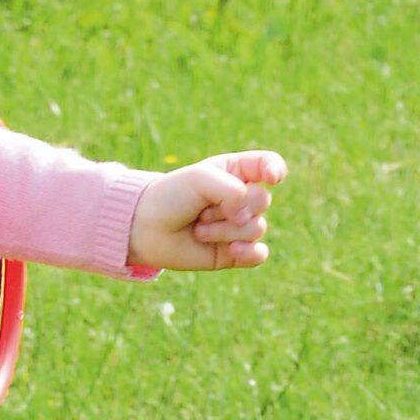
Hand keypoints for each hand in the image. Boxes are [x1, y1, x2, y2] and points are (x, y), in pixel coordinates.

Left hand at [126, 152, 287, 270]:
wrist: (145, 229)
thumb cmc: (170, 197)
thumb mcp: (201, 179)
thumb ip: (233, 190)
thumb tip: (248, 219)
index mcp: (236, 172)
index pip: (268, 165)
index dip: (275, 170)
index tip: (272, 177)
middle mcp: (241, 199)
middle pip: (263, 200)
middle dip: (231, 208)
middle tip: (202, 211)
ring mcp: (238, 226)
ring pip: (256, 228)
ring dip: (224, 230)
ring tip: (199, 229)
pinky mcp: (233, 252)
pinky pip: (259, 254)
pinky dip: (249, 253)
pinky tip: (232, 250)